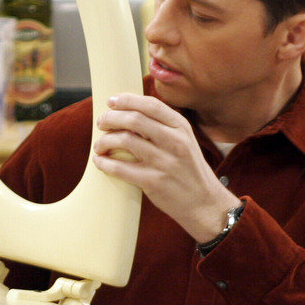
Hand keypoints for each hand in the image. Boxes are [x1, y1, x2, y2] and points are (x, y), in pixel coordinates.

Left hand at [90, 93, 240, 243]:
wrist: (205, 204)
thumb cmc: (190, 171)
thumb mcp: (186, 142)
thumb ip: (164, 127)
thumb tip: (130, 113)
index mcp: (182, 128)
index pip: (150, 104)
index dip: (127, 100)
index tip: (111, 102)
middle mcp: (175, 141)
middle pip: (134, 119)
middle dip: (111, 118)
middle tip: (101, 123)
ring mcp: (165, 162)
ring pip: (125, 140)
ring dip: (105, 141)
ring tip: (99, 146)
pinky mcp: (154, 182)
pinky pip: (121, 168)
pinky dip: (105, 163)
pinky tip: (100, 162)